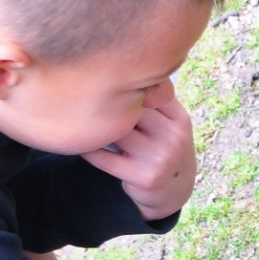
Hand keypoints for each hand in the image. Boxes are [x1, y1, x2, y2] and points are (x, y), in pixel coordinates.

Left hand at [84, 80, 195, 220]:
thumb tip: (116, 67)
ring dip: (96, 126)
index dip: (123, 86)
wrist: (174, 192)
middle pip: (131, 109)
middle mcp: (174, 137)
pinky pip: (104, 157)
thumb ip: (152, 101)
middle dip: (108, 104)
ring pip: (116, 131)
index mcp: (179, 119)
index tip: (100, 79)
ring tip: (79, 117)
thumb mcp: (169, 124)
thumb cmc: (162, 148)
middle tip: (81, 96)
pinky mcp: (143, 177)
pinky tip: (82, 143)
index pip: (148, 92)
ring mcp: (160, 158)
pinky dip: (89, 148)